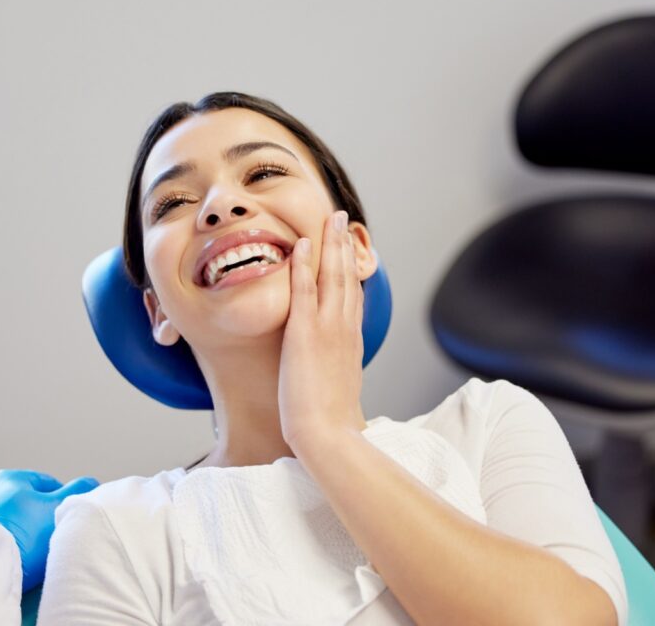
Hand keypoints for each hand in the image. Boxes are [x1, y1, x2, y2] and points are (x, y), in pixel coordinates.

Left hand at [0, 469, 98, 591]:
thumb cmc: (19, 533)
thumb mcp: (56, 508)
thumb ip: (76, 492)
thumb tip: (91, 481)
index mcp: (12, 477)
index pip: (49, 484)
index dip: (64, 502)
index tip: (70, 520)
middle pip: (29, 504)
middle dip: (41, 519)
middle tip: (53, 539)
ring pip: (13, 522)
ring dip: (23, 533)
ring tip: (32, 553)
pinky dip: (8, 545)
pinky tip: (15, 559)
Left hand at [279, 210, 366, 453]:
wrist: (327, 435)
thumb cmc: (331, 422)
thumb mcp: (340, 389)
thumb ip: (337, 371)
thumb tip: (335, 371)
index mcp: (351, 341)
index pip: (353, 296)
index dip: (351, 269)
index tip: (348, 249)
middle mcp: (344, 329)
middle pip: (347, 276)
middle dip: (344, 245)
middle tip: (341, 218)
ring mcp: (327, 329)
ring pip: (331, 275)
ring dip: (330, 243)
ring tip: (328, 218)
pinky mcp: (305, 333)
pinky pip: (304, 290)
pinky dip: (303, 264)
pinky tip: (301, 243)